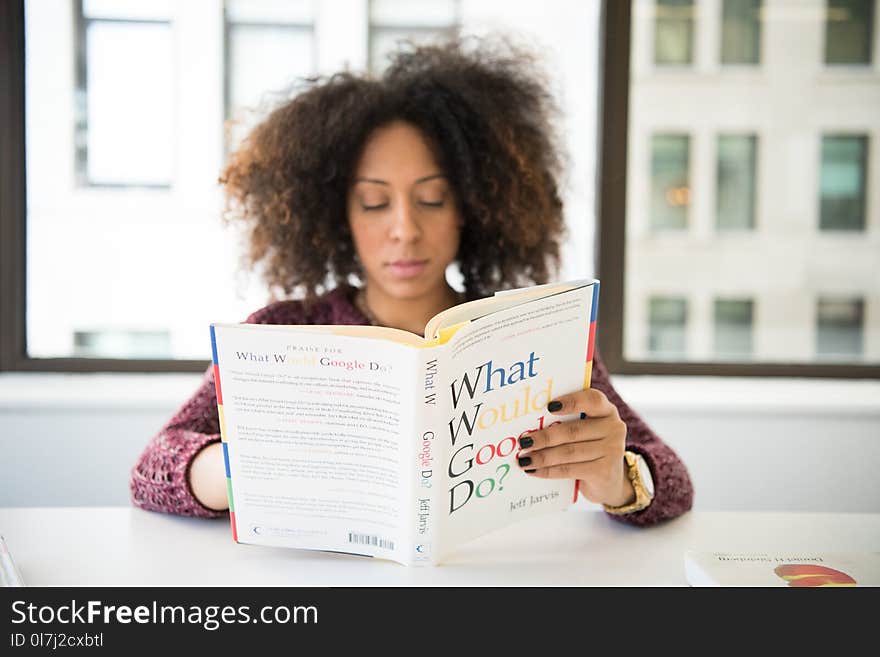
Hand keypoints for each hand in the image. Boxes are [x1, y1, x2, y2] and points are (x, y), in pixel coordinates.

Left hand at [516, 388, 635, 507]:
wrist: (609, 481)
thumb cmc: (589, 448)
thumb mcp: (584, 431)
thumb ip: (566, 423)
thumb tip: (529, 426)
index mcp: (606, 410)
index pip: (592, 399)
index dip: (571, 401)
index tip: (549, 406)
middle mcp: (613, 428)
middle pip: (573, 430)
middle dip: (544, 437)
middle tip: (524, 441)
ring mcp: (612, 451)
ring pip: (569, 452)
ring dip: (542, 456)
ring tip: (524, 459)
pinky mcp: (604, 471)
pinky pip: (570, 470)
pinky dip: (548, 471)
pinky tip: (534, 470)